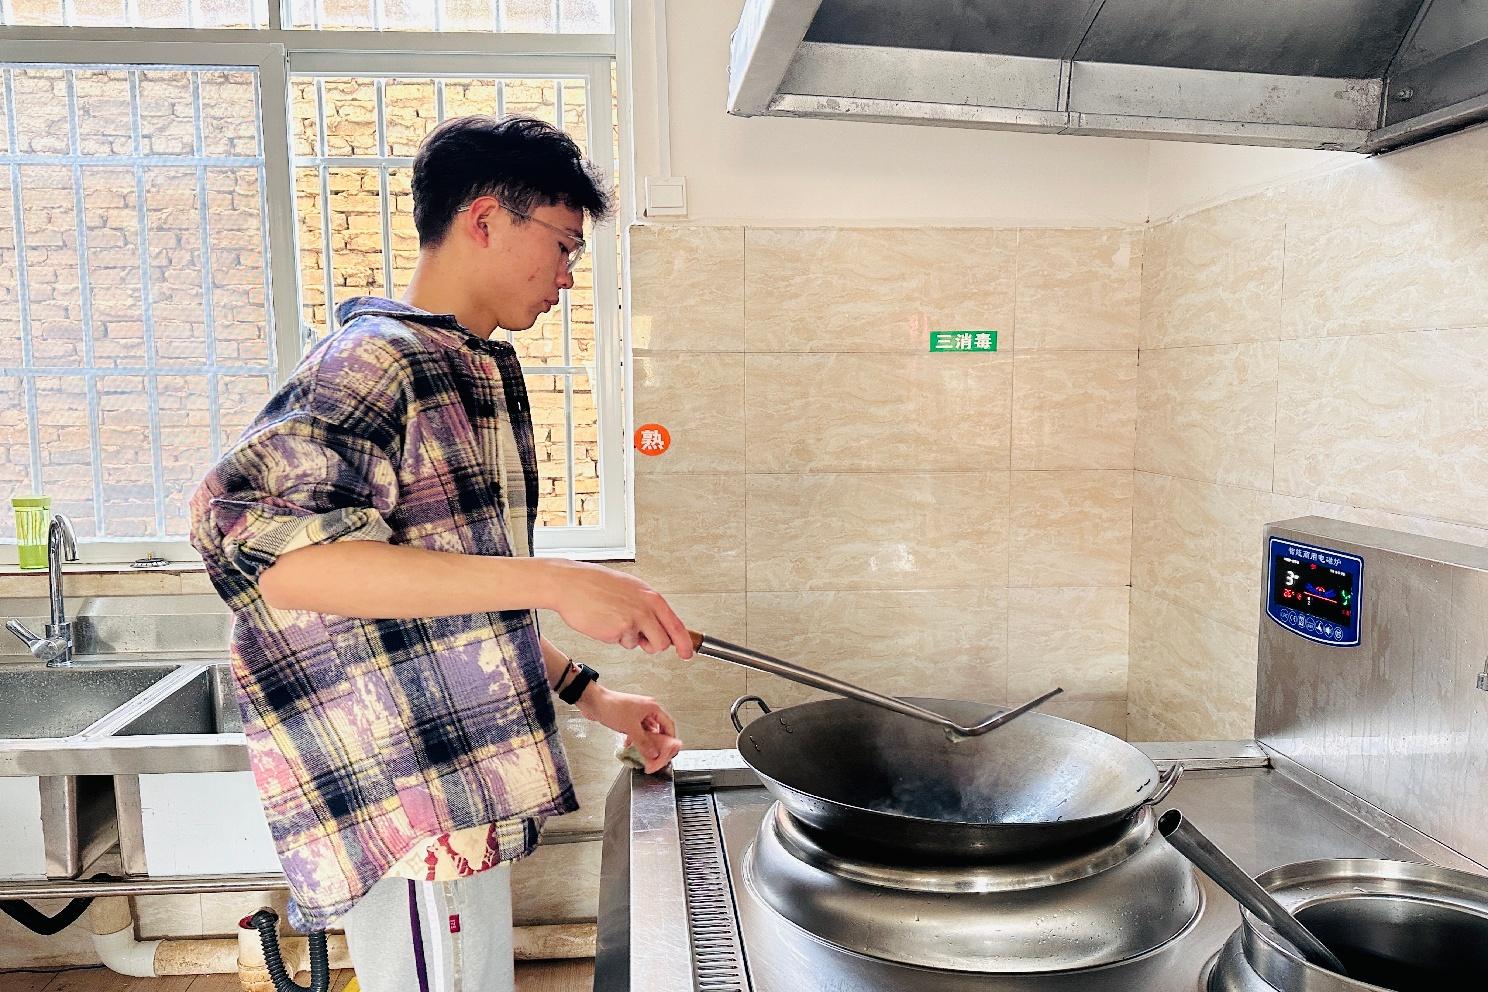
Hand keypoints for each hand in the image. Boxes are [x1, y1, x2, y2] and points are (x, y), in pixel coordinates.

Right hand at [539, 560, 693, 657]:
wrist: (571, 584)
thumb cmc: (595, 584)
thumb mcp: (630, 588)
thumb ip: (646, 606)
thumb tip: (657, 624)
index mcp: (651, 597)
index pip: (677, 625)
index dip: (685, 643)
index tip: (688, 653)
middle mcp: (645, 608)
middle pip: (663, 642)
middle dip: (652, 645)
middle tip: (640, 638)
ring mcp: (632, 621)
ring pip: (641, 645)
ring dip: (630, 640)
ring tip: (614, 621)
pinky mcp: (617, 631)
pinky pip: (621, 643)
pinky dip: (613, 637)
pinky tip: (604, 622)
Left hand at [578, 686, 682, 773]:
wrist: (594, 702)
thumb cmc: (612, 707)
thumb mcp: (631, 728)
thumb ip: (644, 742)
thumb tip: (653, 753)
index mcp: (652, 707)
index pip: (668, 724)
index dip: (670, 738)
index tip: (670, 750)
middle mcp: (647, 709)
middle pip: (658, 728)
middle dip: (657, 742)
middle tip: (656, 754)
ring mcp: (637, 714)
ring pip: (646, 731)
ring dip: (644, 742)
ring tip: (644, 753)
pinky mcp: (628, 718)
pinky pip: (637, 731)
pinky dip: (635, 739)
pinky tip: (630, 746)